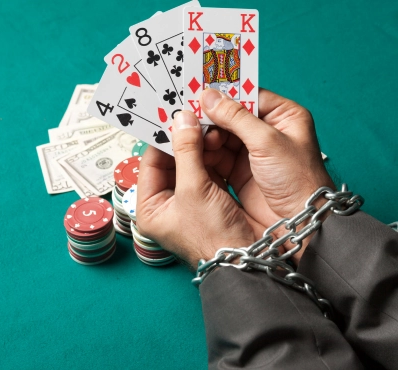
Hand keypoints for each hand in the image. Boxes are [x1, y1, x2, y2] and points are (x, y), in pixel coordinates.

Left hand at [135, 111, 257, 268]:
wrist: (247, 257)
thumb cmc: (213, 236)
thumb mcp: (194, 189)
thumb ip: (187, 152)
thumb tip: (182, 119)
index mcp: (150, 206)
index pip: (151, 162)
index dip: (163, 138)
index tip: (175, 115)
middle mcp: (167, 203)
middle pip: (172, 161)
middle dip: (184, 139)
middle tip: (193, 114)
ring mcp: (190, 200)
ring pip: (192, 163)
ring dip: (201, 145)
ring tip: (210, 124)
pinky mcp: (211, 198)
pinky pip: (209, 170)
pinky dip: (214, 155)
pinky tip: (221, 138)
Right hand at [200, 88, 334, 261]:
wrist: (301, 222)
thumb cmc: (298, 179)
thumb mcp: (267, 142)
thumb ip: (237, 117)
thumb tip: (209, 96)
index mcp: (285, 116)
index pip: (250, 96)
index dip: (225, 94)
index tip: (198, 90)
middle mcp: (269, 131)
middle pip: (232, 116)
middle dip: (210, 117)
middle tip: (186, 113)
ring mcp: (254, 152)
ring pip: (222, 136)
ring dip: (205, 136)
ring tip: (187, 133)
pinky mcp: (242, 172)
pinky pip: (218, 157)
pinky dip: (205, 154)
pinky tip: (191, 150)